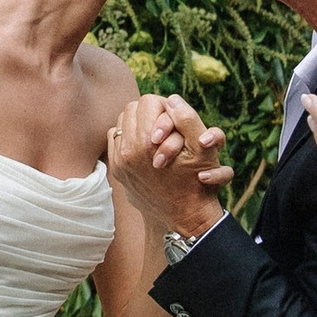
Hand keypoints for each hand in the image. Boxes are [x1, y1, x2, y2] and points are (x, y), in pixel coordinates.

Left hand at [107, 89, 231, 241]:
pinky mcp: (117, 171)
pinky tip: (144, 146)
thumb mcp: (201, 149)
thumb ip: (187, 118)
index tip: (175, 118)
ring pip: (121, 123)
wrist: (183, 217)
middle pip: (131, 109)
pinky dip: (128, 137)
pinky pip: (115, 140)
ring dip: (137, 123)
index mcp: (146, 143)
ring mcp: (120, 163)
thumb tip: (171, 99)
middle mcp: (127, 152)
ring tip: (156, 134)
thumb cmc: (196, 181)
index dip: (165, 106)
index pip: (148, 102)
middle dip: (150, 113)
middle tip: (166, 124)